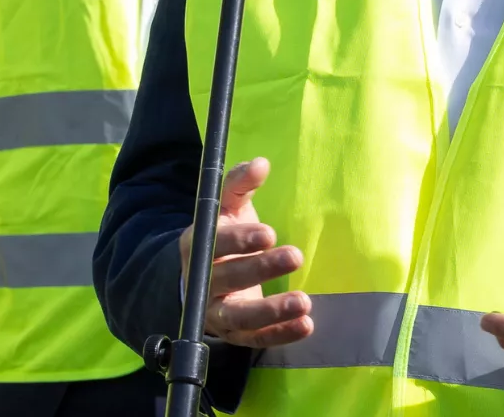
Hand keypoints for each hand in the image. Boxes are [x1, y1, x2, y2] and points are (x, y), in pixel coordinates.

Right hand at [176, 157, 311, 348]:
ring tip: (304, 302)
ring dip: (271, 311)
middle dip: (260, 269)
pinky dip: (279, 335)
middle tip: (294, 256)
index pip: (214, 244)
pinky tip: (306, 325)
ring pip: (239, 316)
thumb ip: (240, 183)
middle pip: (227, 279)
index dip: (239, 240)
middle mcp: (202, 282)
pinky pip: (254, 339)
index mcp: (197, 246)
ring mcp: (215, 311)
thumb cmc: (224, 235)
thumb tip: (260, 163)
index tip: (269, 233)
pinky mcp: (233, 334)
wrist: (201, 277)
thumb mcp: (228, 206)